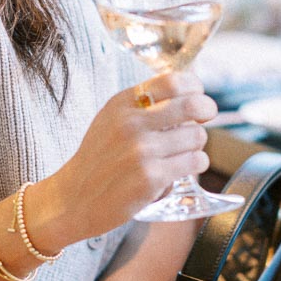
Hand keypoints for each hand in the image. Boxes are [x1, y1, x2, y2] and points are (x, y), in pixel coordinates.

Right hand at [29, 71, 216, 248]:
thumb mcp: (111, 120)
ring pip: (197, 136)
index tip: (197, 96)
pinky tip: (183, 169)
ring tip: (185, 152)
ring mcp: (141, 151)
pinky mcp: (151, 178)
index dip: (194, 88)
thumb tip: (187, 93)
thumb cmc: (98, 160)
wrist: (73, 199)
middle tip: (206, 118)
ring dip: (198, 145)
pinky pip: (195, 162)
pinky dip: (196, 164)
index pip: (172, 81)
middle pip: (192, 105)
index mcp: (122, 104)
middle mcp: (131, 123)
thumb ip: (142, 105)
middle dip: (207, 110)